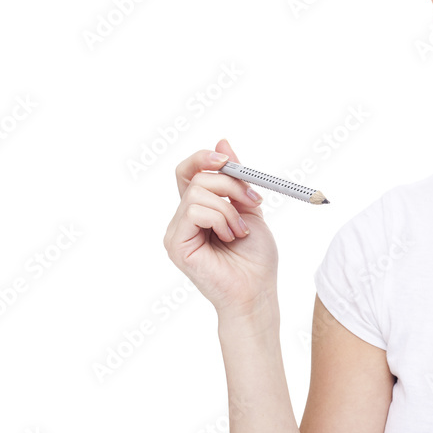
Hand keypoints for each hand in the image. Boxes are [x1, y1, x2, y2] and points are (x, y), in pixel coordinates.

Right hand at [163, 139, 278, 320]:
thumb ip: (235, 179)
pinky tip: (230, 237)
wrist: (257, 291)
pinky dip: (219, 219)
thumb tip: (222, 141)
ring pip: (197, 193)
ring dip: (229, 208)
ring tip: (241, 230)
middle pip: (195, 178)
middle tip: (253, 201)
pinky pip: (194, 211)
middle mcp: (182, 219)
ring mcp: (176, 232)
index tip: (227, 159)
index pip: (189, 172)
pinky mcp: (175, 245)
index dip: (204, 159)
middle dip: (229, 183)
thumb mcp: (249, 209)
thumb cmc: (255, 259)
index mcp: (198, 210)